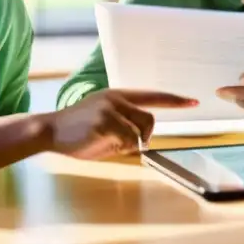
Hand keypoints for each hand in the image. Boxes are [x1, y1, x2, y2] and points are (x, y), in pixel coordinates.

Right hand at [45, 90, 196, 159]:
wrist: (50, 130)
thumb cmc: (79, 131)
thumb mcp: (105, 122)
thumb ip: (125, 125)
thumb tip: (144, 139)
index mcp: (118, 95)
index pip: (153, 96)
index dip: (174, 100)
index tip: (193, 102)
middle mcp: (117, 98)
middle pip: (149, 118)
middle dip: (145, 135)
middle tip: (128, 144)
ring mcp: (110, 108)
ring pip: (138, 132)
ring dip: (129, 144)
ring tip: (106, 142)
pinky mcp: (104, 122)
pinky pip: (126, 140)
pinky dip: (119, 148)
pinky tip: (100, 144)